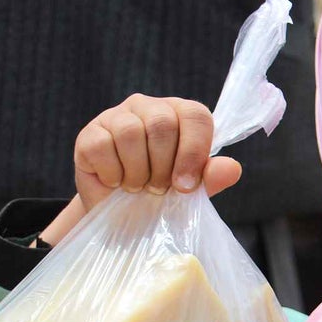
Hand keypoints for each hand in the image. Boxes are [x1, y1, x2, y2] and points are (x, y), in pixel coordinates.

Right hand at [73, 94, 241, 212]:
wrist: (119, 214)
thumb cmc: (159, 194)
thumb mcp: (190, 188)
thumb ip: (211, 176)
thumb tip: (232, 168)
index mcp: (180, 114)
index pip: (196, 116)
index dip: (193, 152)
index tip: (185, 185)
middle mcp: (149, 106)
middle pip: (163, 124)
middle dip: (163, 166)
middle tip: (158, 189)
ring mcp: (117, 115)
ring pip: (131, 133)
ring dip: (137, 172)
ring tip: (137, 186)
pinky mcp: (90, 132)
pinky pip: (103, 146)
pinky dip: (113, 173)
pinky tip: (115, 182)